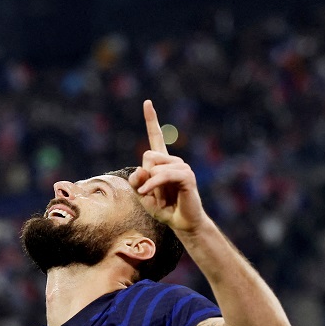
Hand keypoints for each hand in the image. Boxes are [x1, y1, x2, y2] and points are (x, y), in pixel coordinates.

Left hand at [128, 100, 206, 233]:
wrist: (182, 223)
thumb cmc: (163, 209)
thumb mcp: (142, 196)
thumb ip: (137, 182)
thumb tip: (141, 169)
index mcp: (163, 162)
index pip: (156, 137)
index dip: (152, 120)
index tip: (148, 102)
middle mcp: (173, 160)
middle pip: (147, 155)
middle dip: (143, 175)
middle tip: (151, 192)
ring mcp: (182, 167)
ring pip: (154, 166)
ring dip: (149, 184)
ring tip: (156, 197)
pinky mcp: (187, 176)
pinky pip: (163, 175)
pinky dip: (153, 185)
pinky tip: (147, 193)